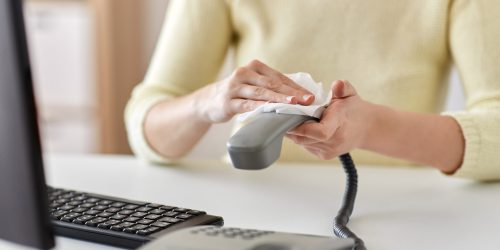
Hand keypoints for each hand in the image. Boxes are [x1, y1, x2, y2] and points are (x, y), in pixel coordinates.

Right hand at [197, 60, 314, 122]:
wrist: (209, 101)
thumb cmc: (237, 94)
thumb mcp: (253, 85)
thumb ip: (271, 86)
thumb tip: (299, 94)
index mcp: (254, 66)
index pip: (279, 77)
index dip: (296, 87)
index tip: (311, 96)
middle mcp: (244, 73)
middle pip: (273, 83)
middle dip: (292, 92)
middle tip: (308, 100)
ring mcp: (235, 87)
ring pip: (261, 93)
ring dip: (279, 99)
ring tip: (294, 104)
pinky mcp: (228, 102)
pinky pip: (248, 105)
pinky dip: (262, 108)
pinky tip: (273, 111)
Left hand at [286, 80, 372, 159]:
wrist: (366, 128)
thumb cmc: (353, 109)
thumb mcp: (349, 93)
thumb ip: (343, 87)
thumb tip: (337, 84)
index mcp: (340, 125)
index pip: (320, 132)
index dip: (301, 127)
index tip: (290, 118)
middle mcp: (335, 142)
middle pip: (305, 138)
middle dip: (292, 127)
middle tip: (285, 115)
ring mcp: (329, 151)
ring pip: (302, 143)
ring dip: (295, 132)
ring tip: (292, 119)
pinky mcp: (324, 155)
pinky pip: (306, 146)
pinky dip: (301, 137)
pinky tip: (303, 127)